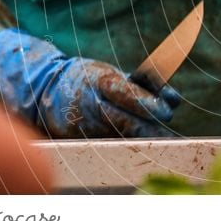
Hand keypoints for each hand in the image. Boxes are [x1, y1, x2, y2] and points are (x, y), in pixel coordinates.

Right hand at [0, 29, 180, 138]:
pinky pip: (109, 146)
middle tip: (167, 132)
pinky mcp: (79, 142)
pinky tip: (137, 146)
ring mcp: (83, 126)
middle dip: (151, 129)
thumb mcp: (112, 74)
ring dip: (142, 140)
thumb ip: (144, 86)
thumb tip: (175, 100)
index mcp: (99, 81)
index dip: (150, 104)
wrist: (45, 90)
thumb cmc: (89, 78)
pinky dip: (126, 146)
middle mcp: (90, 105)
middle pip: (126, 122)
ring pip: (121, 139)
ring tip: (158, 140)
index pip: (128, 94)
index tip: (168, 111)